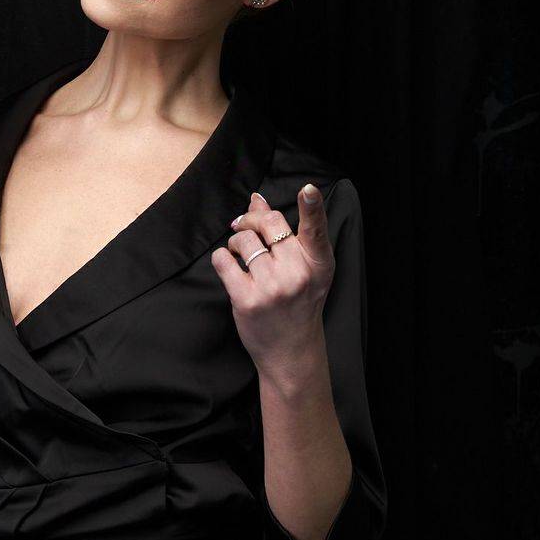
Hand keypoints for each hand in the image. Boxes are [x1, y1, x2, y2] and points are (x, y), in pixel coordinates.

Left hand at [210, 184, 335, 370]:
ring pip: (243, 240)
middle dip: (250, 220)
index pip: (315, 230)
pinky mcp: (247, 299)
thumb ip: (283, 233)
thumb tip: (257, 199)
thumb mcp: (302, 268)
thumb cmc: (298, 303)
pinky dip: (222, 259)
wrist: (291, 350)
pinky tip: (230, 268)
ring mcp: (272, 287)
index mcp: (318, 263)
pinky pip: (224, 260)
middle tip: (243, 227)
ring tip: (241, 255)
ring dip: (236, 242)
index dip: (312, 207)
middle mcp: (298, 273)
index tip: (307, 190)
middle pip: (268, 223)